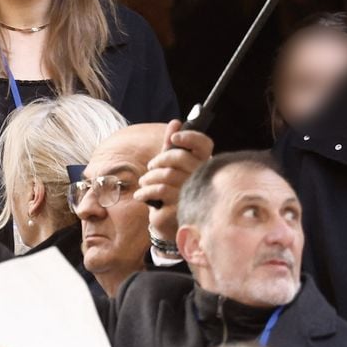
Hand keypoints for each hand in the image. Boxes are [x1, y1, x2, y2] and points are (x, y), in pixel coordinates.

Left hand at [134, 119, 213, 237]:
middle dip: (159, 160)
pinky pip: (160, 190)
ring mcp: (194, 192)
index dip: (190, 137)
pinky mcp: (182, 207)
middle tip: (150, 167)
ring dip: (149, 178)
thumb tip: (176, 123)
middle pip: (180, 157)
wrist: (167, 223)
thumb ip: (171, 145)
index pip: (204, 144)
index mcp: (203, 164)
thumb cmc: (170, 191)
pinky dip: (146, 192)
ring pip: (167, 174)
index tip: (174, 137)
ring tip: (144, 183)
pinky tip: (142, 195)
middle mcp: (202, 178)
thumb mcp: (169, 166)